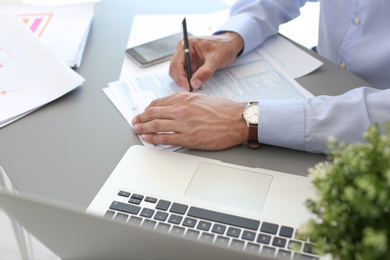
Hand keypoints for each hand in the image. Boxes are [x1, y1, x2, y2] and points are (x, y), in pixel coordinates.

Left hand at [132, 92, 247, 149]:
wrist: (238, 120)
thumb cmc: (224, 110)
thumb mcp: (202, 98)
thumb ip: (186, 102)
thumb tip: (173, 107)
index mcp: (184, 98)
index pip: (158, 103)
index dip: (147, 109)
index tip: (143, 112)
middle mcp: (181, 109)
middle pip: (153, 113)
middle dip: (140, 118)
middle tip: (134, 122)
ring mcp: (183, 124)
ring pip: (155, 126)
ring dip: (142, 129)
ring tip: (136, 131)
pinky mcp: (188, 138)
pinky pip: (165, 138)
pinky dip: (153, 139)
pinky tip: (147, 139)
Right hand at [169, 32, 243, 90]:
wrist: (230, 45)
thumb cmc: (224, 48)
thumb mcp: (216, 59)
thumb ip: (205, 72)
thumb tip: (194, 84)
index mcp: (187, 45)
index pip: (176, 63)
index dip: (180, 77)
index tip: (188, 87)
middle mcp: (183, 50)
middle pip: (175, 69)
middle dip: (182, 80)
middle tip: (192, 90)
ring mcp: (186, 57)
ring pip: (179, 73)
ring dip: (186, 82)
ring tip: (198, 87)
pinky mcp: (190, 64)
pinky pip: (185, 75)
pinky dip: (190, 81)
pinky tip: (199, 84)